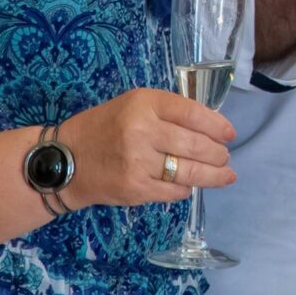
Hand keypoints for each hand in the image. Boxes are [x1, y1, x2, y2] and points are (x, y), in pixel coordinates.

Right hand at [58, 88, 235, 209]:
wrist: (65, 160)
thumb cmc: (103, 127)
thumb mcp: (132, 105)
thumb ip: (167, 111)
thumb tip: (210, 126)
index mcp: (144, 103)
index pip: (192, 113)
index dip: (217, 125)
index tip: (229, 134)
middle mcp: (142, 130)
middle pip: (195, 144)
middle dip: (217, 154)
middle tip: (225, 157)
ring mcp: (138, 162)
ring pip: (189, 171)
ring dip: (213, 175)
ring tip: (225, 175)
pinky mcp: (135, 188)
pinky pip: (173, 191)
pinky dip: (186, 189)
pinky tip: (191, 185)